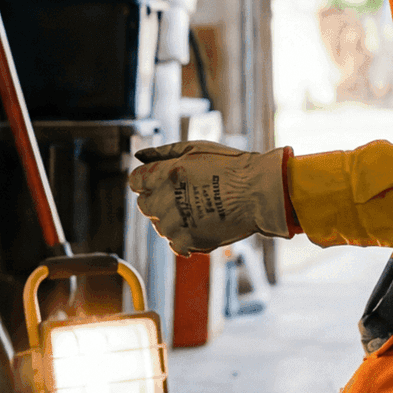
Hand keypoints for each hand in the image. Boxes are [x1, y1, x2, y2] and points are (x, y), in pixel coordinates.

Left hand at [127, 141, 290, 255]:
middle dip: (158, 199)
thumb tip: (139, 155)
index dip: (148, 179)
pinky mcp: (188, 241)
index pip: (135, 181)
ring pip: (159, 226)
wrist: (258, 192)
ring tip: (198, 208)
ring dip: (172, 219)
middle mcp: (164, 200)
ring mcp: (175, 224)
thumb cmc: (230, 166)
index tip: (163, 180)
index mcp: (164, 174)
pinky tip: (201, 224)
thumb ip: (162, 152)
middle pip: (144, 205)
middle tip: (183, 195)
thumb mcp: (195, 148)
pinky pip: (174, 244)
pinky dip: (184, 237)